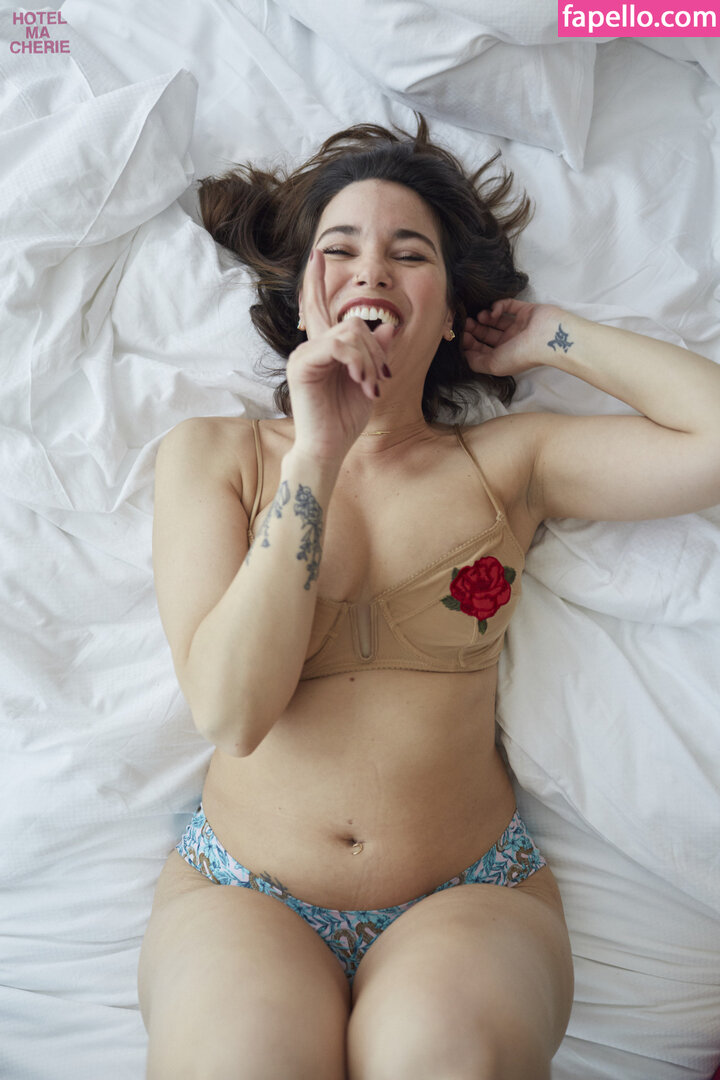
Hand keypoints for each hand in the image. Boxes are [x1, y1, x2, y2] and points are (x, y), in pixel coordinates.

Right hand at [286, 249, 393, 461]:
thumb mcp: (369, 380)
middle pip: (348, 320)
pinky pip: (339, 345)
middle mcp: (310, 346)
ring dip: (370, 359)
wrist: (329, 448)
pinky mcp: (302, 364)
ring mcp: (303, 354)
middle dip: (374, 346)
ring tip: (371, 386)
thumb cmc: (345, 420)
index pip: (320, 307)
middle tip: (381, 377)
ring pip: (350, 331)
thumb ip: (377, 352)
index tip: (319, 253)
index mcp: (323, 348)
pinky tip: (362, 383)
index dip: (318, 280)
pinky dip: (358, 362)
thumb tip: (389, 325)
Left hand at [463, 298, 563, 376]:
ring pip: (495, 320)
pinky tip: (493, 311)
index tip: (462, 336)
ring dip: (485, 317)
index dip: (470, 344)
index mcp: (503, 357)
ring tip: (480, 317)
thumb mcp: (493, 365)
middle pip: (487, 335)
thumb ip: (475, 362)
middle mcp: (510, 343)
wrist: (547, 338)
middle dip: (475, 329)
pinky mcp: (524, 310)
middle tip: (466, 323)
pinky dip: (498, 306)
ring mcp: (518, 326)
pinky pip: (508, 305)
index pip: (482, 350)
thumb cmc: (521, 354)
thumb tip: (465, 354)